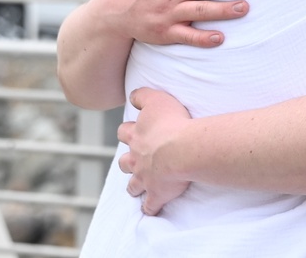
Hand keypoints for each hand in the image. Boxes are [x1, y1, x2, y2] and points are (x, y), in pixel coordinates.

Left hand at [118, 87, 192, 214]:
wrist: (182, 149)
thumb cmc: (172, 122)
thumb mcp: (156, 99)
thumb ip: (142, 95)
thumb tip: (132, 96)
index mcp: (136, 136)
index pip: (124, 132)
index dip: (127, 131)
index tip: (133, 131)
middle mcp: (136, 158)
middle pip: (124, 162)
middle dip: (128, 161)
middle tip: (134, 161)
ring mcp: (145, 178)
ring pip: (133, 185)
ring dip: (135, 185)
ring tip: (138, 187)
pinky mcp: (156, 193)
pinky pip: (150, 205)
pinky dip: (150, 208)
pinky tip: (151, 209)